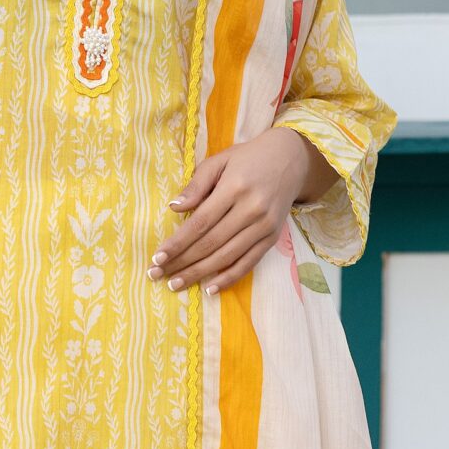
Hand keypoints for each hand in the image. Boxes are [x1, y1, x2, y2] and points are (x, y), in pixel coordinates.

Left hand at [149, 126, 325, 295]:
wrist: (290, 159)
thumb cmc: (248, 159)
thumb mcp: (219, 161)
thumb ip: (196, 185)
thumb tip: (174, 208)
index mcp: (234, 188)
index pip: (200, 223)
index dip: (177, 243)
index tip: (157, 257)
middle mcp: (251, 209)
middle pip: (211, 243)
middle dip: (182, 262)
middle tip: (157, 274)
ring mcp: (264, 226)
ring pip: (227, 257)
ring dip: (199, 273)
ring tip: (176, 284)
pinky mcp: (273, 238)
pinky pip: (249, 263)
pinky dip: (229, 278)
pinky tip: (209, 289)